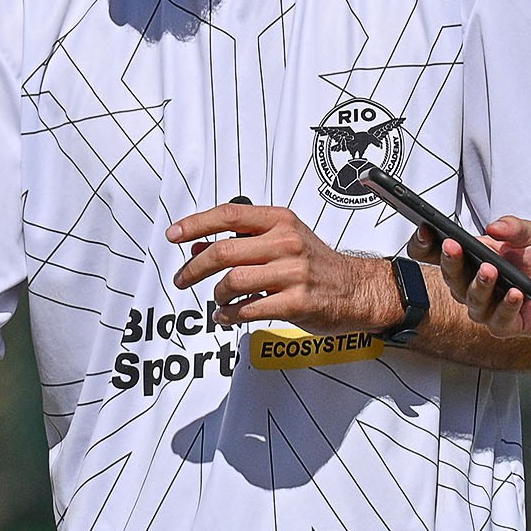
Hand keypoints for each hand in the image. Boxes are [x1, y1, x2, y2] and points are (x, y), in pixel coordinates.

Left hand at [166, 204, 391, 332]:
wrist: (356, 289)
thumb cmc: (315, 264)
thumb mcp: (281, 240)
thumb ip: (242, 242)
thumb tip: (197, 249)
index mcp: (280, 221)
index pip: (229, 215)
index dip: (196, 224)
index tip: (174, 235)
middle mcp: (286, 242)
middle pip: (224, 252)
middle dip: (194, 269)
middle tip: (183, 279)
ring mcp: (292, 273)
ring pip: (233, 282)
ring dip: (217, 294)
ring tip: (218, 300)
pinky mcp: (296, 303)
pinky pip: (248, 310)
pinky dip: (230, 315)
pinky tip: (227, 315)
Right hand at [430, 216, 530, 339]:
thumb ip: (513, 227)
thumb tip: (495, 226)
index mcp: (470, 260)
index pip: (437, 254)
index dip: (425, 244)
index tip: (426, 230)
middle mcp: (472, 285)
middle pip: (452, 277)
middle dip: (451, 262)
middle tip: (453, 247)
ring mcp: (487, 307)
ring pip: (473, 300)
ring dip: (480, 285)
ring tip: (490, 270)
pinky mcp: (505, 325)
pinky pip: (500, 319)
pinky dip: (507, 305)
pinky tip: (515, 293)